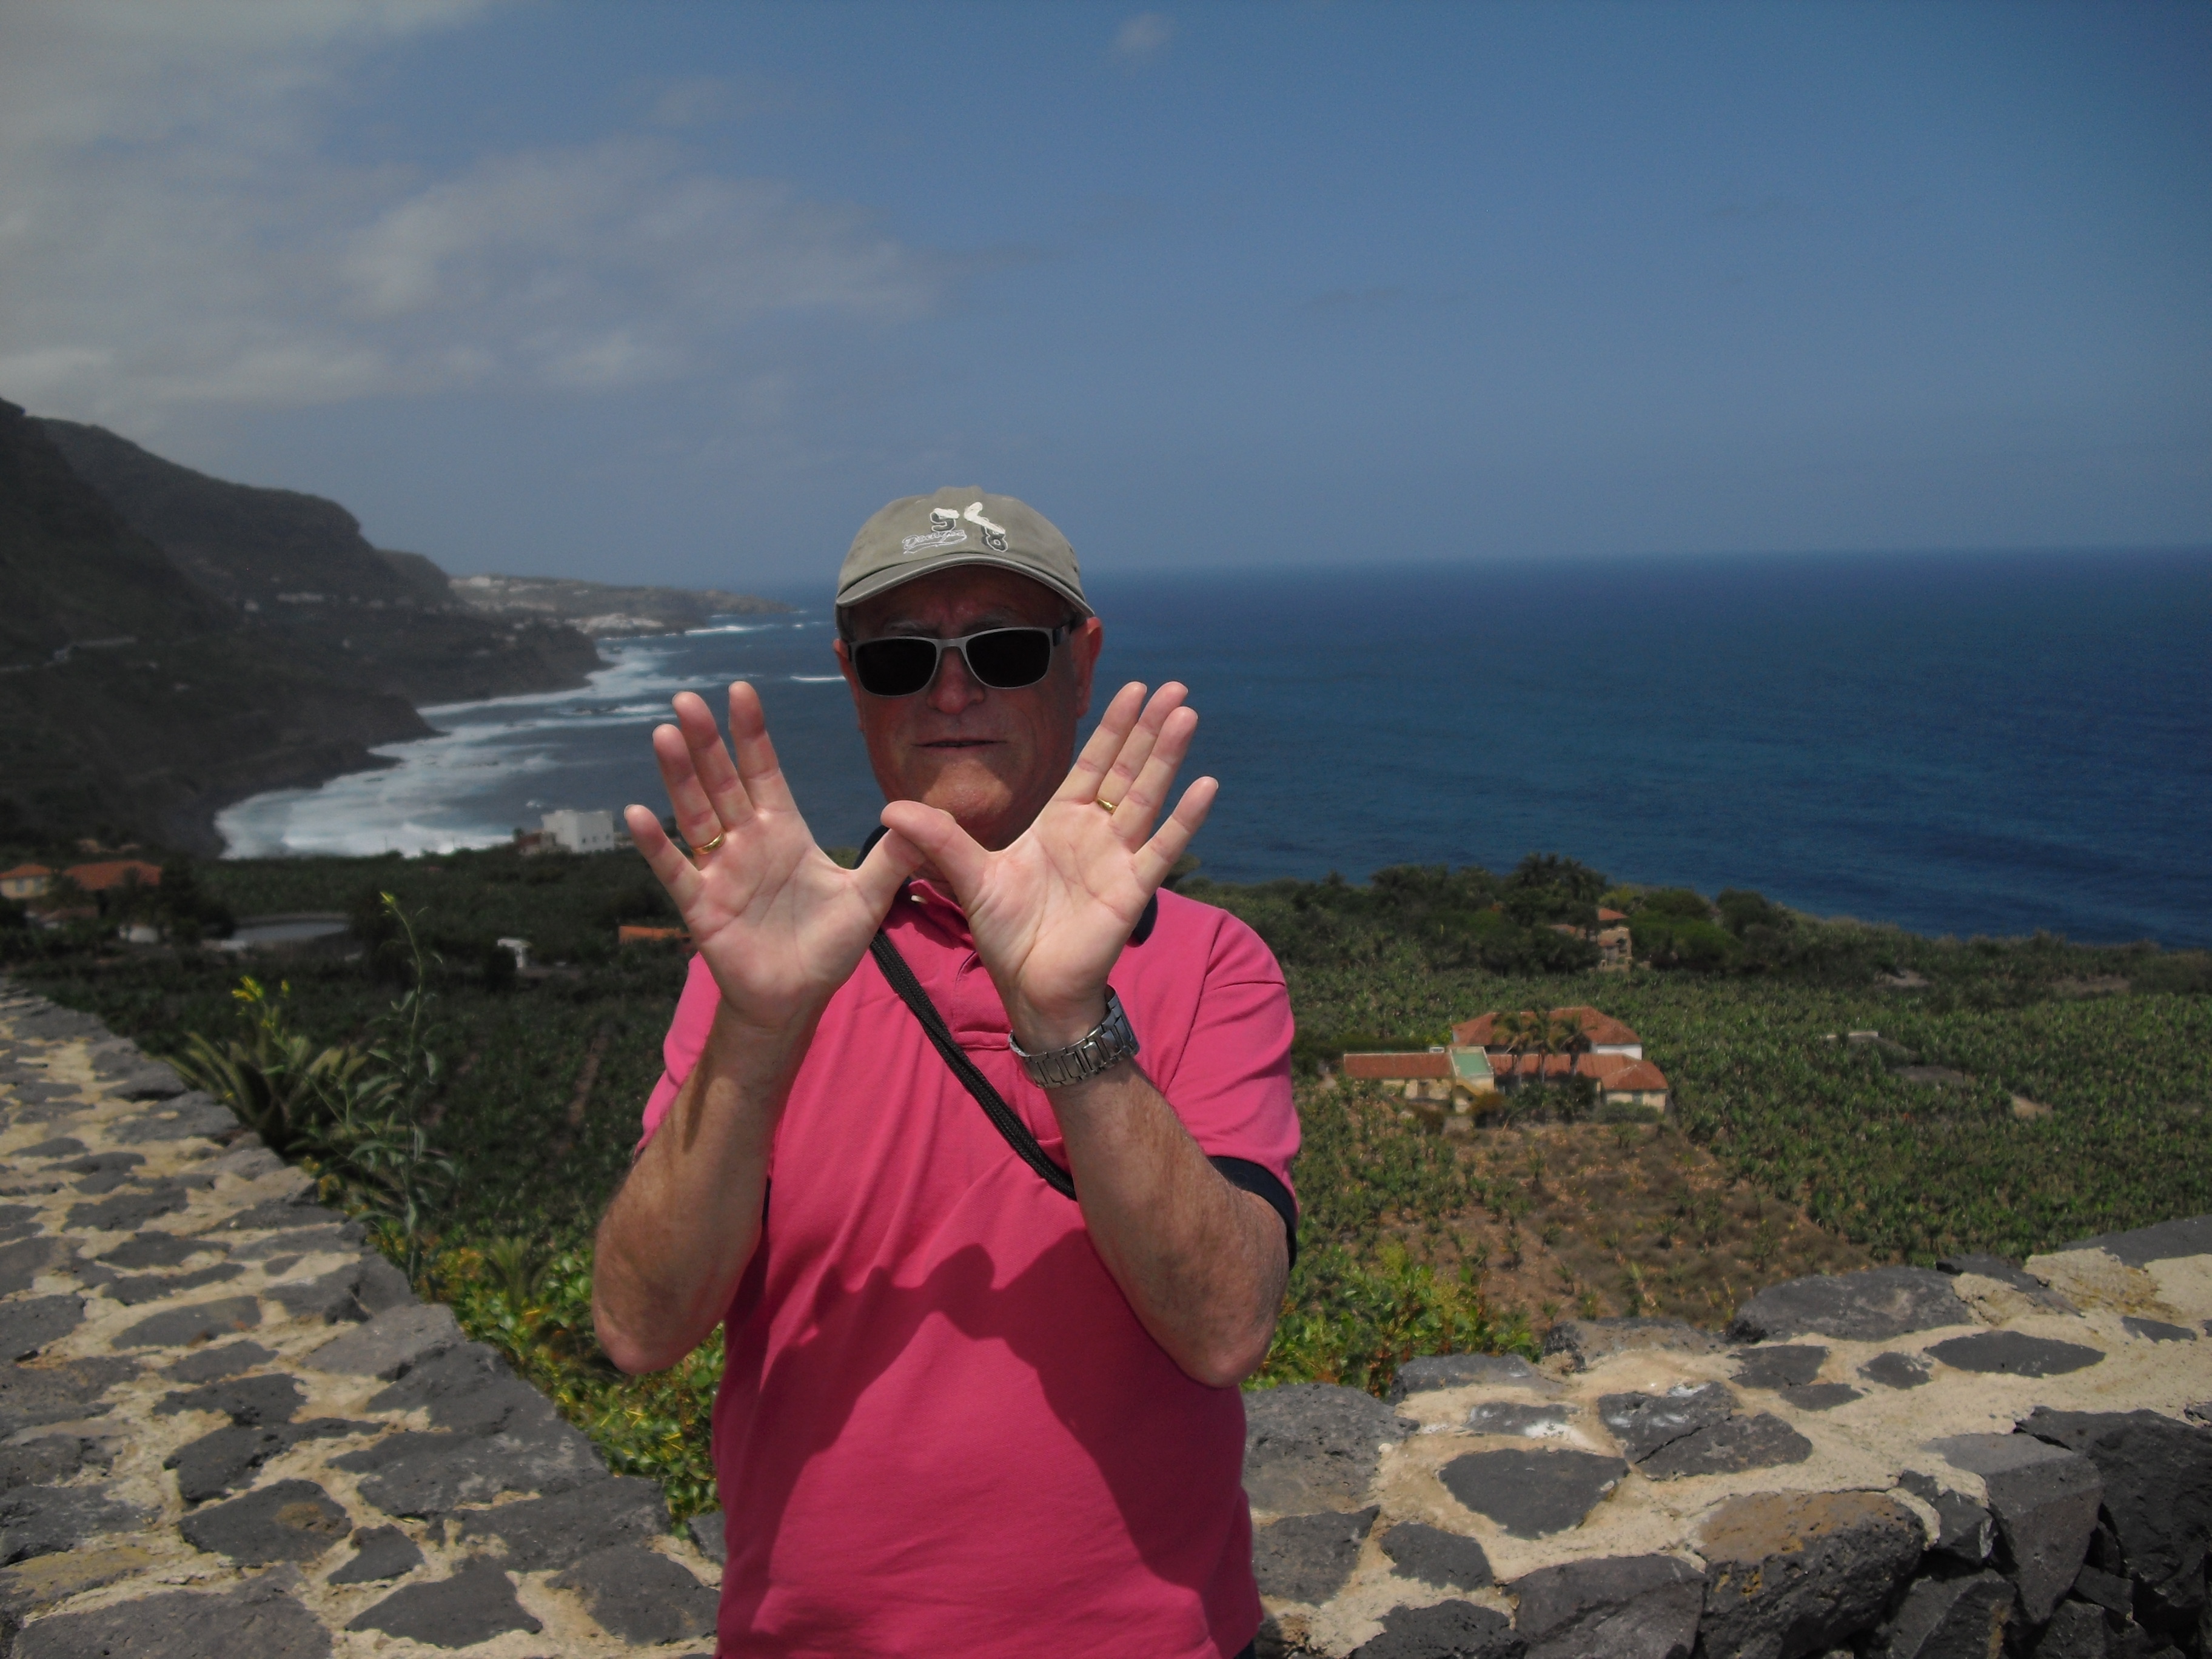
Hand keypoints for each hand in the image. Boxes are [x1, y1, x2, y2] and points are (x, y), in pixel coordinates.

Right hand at [626, 684, 921, 1053]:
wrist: (795, 1000)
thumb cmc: (826, 948)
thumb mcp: (869, 900)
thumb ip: (893, 858)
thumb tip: (925, 817)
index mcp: (784, 833)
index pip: (764, 772)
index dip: (753, 735)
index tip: (742, 692)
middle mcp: (747, 843)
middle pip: (723, 782)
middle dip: (707, 742)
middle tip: (687, 699)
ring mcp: (720, 872)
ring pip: (695, 814)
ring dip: (679, 777)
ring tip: (664, 735)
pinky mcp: (702, 906)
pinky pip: (676, 871)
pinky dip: (656, 845)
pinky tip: (638, 813)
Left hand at [881, 682, 1216, 1049]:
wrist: (1031, 990)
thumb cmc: (1007, 935)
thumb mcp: (969, 878)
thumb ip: (939, 838)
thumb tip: (889, 809)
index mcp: (1059, 823)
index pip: (1091, 764)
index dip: (1112, 727)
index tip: (1131, 688)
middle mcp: (1094, 834)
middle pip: (1126, 769)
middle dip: (1147, 728)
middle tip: (1174, 685)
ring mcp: (1117, 859)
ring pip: (1147, 796)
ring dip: (1167, 756)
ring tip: (1187, 713)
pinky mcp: (1131, 890)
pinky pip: (1162, 847)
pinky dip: (1185, 818)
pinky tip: (1206, 784)